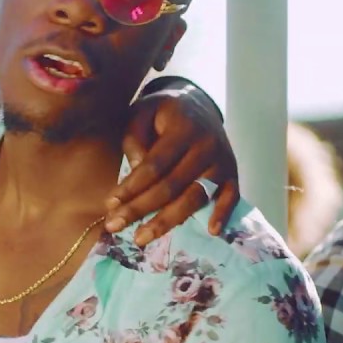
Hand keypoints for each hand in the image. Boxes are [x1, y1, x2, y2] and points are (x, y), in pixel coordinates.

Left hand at [106, 84, 238, 245]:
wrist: (200, 104)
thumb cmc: (164, 113)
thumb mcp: (141, 111)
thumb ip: (134, 138)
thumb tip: (135, 174)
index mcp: (183, 129)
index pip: (155, 164)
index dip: (132, 187)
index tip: (109, 205)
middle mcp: (206, 146)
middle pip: (171, 186)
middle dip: (140, 209)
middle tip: (114, 226)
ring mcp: (222, 161)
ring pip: (196, 197)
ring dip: (168, 221)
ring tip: (142, 238)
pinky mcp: (232, 173)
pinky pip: (231, 196)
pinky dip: (223, 214)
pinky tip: (211, 232)